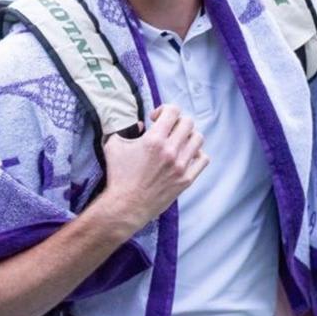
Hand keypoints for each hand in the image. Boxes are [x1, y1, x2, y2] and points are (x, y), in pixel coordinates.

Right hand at [96, 105, 207, 231]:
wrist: (126, 206)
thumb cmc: (118, 176)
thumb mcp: (113, 145)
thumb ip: (125, 128)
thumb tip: (139, 124)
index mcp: (154, 140)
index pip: (173, 111)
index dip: (165, 110)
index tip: (156, 119)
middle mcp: (171, 151)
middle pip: (188, 122)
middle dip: (177, 122)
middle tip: (167, 130)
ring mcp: (181, 166)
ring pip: (198, 138)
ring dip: (188, 136)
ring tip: (178, 142)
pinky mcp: (186, 180)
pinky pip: (203, 159)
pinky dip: (197, 154)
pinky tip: (185, 156)